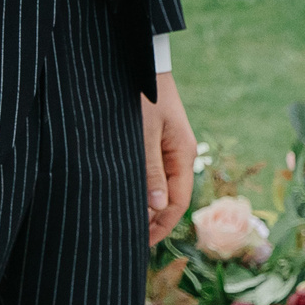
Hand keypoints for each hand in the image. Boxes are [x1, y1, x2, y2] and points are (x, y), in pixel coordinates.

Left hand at [140, 72, 195, 245]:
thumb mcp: (144, 132)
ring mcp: (167, 147)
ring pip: (159, 187)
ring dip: (143, 206)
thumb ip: (150, 170)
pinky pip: (151, 173)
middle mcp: (179, 154)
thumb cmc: (142, 94)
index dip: (160, 226)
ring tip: (121, 224)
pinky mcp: (154, 140)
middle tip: (125, 240)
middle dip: (151, 222)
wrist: (140, 60)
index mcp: (183, 154)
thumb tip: (156, 207)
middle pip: (170, 199)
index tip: (138, 244)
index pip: (177, 203)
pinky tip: (124, 196)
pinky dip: (140, 189)